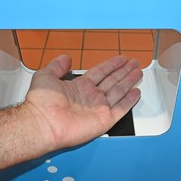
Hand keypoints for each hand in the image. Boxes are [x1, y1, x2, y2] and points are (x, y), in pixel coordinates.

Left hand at [22, 55, 142, 152]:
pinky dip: (129, 101)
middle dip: (124, 72)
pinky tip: (136, 93)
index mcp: (79, 87)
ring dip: (129, 82)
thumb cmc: (41, 103)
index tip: (121, 59)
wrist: (43, 123)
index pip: (100, 72)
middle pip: (112, 81)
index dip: (112, 65)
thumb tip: (65, 57)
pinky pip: (120, 109)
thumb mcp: (46, 75)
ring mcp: (98, 108)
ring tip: (138, 73)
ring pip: (119, 92)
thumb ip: (57, 65)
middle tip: (135, 64)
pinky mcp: (103, 120)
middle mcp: (90, 97)